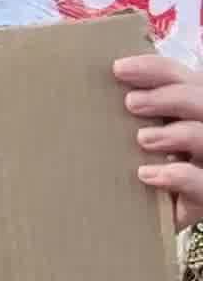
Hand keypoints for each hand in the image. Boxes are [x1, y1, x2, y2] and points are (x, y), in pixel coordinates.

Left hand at [116, 54, 202, 228]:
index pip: (184, 78)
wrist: (165, 211)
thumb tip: (88, 90)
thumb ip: (133, 114)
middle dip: (168, 97)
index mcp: (195, 109)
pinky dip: (178, 175)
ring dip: (176, 133)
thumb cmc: (152, 166)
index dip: (155, 69)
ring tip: (142, 139)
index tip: (117, 69)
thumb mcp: (145, 136)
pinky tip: (147, 174)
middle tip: (130, 103)